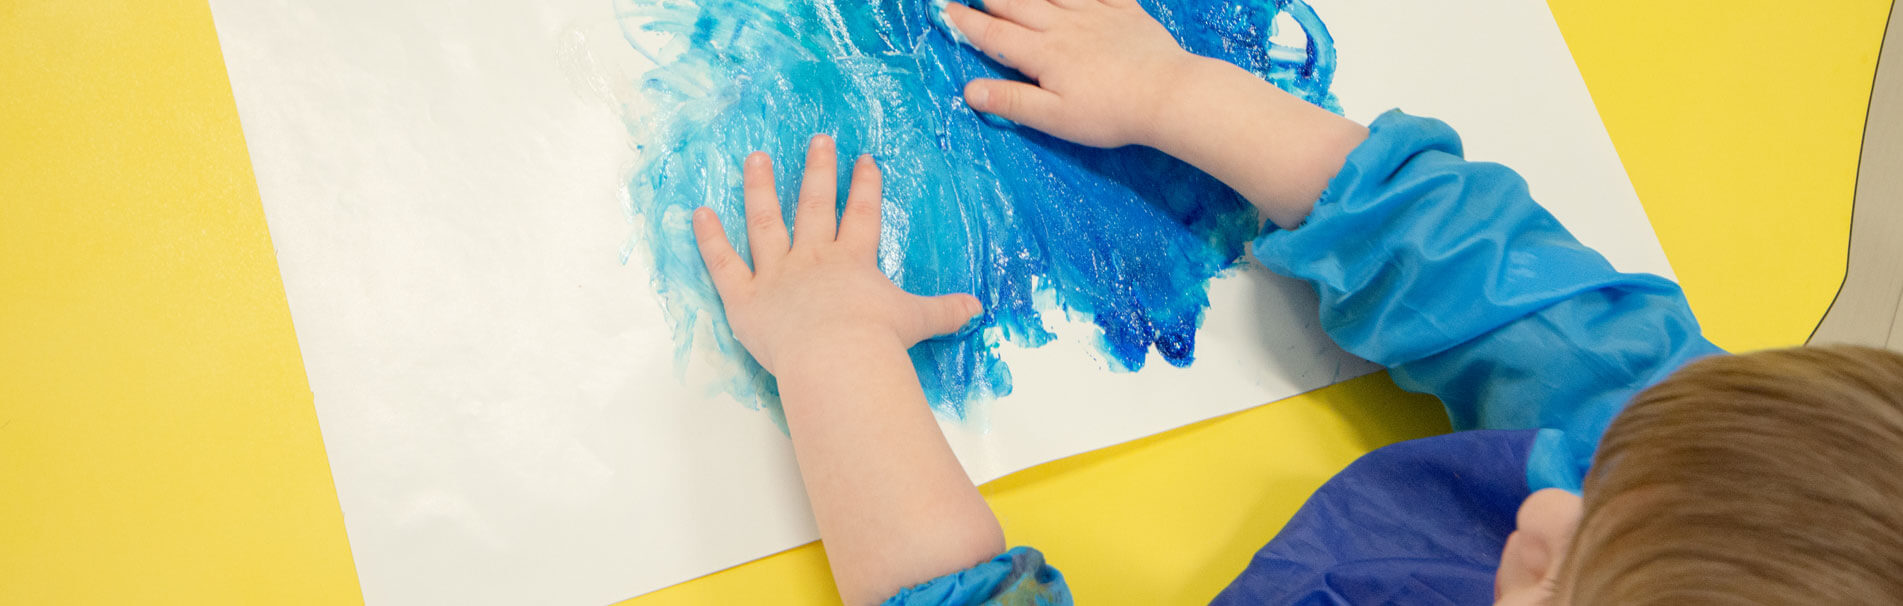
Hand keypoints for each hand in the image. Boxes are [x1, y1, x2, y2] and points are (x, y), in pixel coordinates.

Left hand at [692, 135, 982, 374]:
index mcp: (853, 261)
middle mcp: (813, 257)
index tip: (865, 160)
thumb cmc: (877, 342)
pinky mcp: (745, 298)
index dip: (866, 187)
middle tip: (818, 140)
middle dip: (819, 171)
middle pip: (815, 205)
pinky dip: (709, 238)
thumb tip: (978, 310)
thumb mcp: (918, 322)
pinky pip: (722, 263)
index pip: (862, 215)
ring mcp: (775, 273)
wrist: (837, 359)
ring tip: (757, 159)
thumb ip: (944, 311)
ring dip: (761, 188)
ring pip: (765, 222)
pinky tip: (699, 211)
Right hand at [945, 0, 1203, 147]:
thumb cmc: (1109, 114)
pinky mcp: (1123, 8)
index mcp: (1042, 54)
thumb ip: (1012, 101)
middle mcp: (1062, 25)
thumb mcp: (1055, 118)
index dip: (966, 23)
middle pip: (1016, 4)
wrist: (1166, 94)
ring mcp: (1094, 12)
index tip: (945, 10)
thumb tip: (969, 90)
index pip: (994, 35)